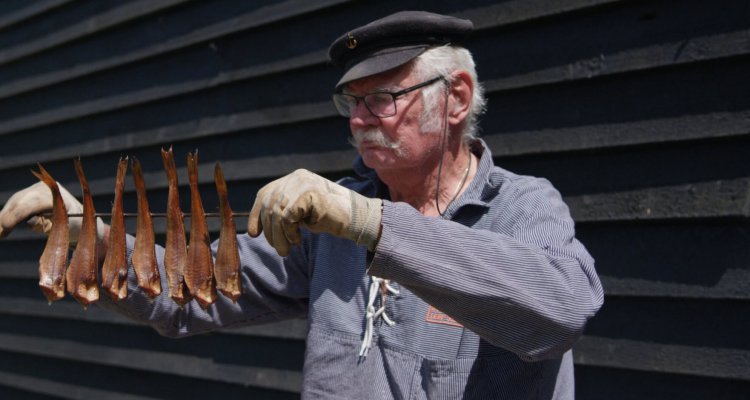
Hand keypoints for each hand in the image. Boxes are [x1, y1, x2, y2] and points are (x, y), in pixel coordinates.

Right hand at [0, 181, 104, 242]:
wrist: (80, 219)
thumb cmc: (73, 227)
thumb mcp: (62, 230)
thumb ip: (47, 225)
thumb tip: (29, 221)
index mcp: (60, 197)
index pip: (34, 203)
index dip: (17, 215)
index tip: (6, 227)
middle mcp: (48, 188)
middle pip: (21, 200)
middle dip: (7, 217)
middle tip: (0, 234)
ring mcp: (38, 188)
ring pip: (16, 201)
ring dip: (4, 215)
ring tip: (0, 232)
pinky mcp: (31, 192)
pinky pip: (16, 202)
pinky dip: (8, 212)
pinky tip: (2, 224)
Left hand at [248, 169, 381, 255]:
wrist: (357, 218)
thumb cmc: (330, 218)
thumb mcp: (301, 214)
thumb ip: (283, 212)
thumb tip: (257, 227)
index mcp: (293, 179)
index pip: (265, 194)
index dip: (256, 214)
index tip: (254, 233)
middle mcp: (296, 177)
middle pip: (269, 204)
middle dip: (270, 231)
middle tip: (279, 249)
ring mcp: (302, 182)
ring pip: (276, 212)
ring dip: (279, 237)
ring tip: (286, 250)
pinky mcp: (308, 192)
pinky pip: (287, 216)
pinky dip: (289, 232)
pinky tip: (298, 239)